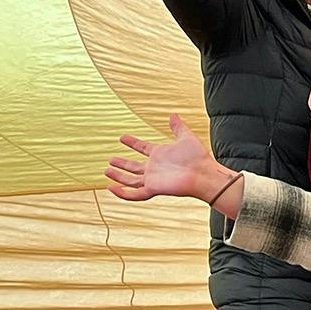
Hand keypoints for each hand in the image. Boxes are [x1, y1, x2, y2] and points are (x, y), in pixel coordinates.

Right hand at [106, 114, 233, 206]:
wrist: (204, 173)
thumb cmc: (198, 157)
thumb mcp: (186, 137)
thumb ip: (178, 127)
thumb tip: (173, 115)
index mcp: (161, 155)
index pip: (143, 148)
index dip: (133, 143)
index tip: (122, 137)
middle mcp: (155, 168)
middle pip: (134, 166)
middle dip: (122, 163)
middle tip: (110, 160)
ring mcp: (153, 179)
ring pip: (131, 180)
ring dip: (118, 177)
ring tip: (107, 171)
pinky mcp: (153, 188)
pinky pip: (135, 194)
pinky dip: (122, 193)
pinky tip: (111, 188)